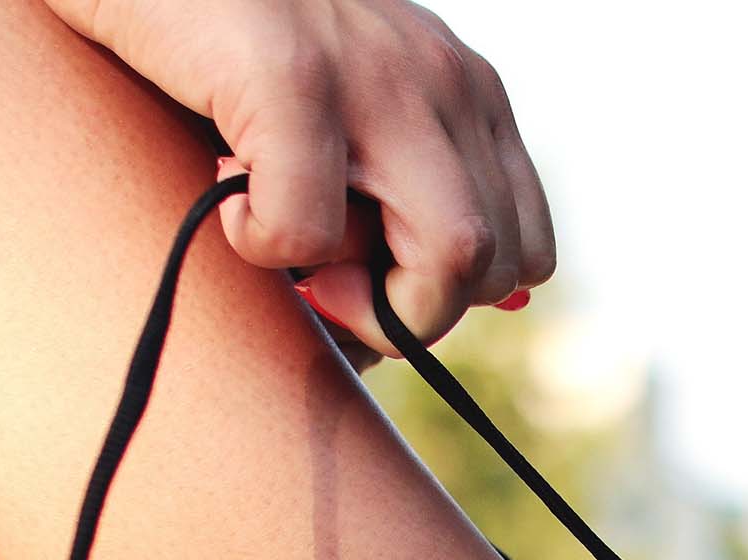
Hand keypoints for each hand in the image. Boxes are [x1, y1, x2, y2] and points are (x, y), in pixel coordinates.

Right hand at [45, 0, 553, 358]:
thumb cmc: (223, 41)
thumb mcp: (340, 109)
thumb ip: (387, 191)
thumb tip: (390, 330)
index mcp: (468, 93)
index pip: (525, 250)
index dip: (453, 297)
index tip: (368, 282)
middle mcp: (446, 82)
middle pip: (497, 266)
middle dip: (411, 312)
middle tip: (321, 283)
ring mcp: (379, 75)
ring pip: (453, 256)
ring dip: (366, 298)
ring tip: (285, 245)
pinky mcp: (292, 74)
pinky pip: (311, 228)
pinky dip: (264, 245)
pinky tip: (223, 199)